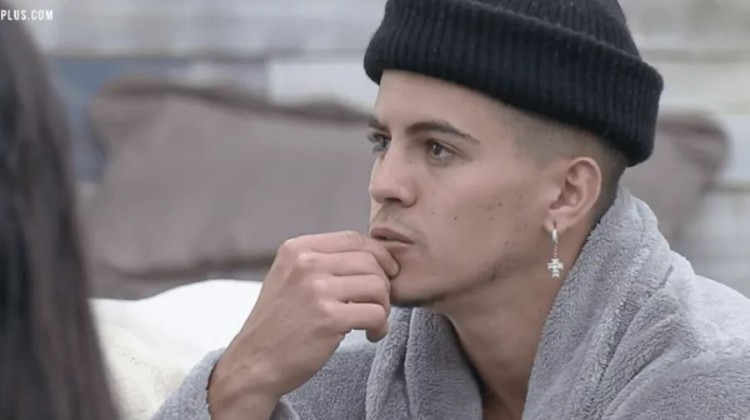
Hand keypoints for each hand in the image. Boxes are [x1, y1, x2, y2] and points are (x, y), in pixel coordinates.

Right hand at [207, 231, 398, 418]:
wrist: (254, 363)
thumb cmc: (278, 324)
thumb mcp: (289, 278)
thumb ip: (321, 262)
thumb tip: (371, 255)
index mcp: (297, 249)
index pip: (354, 238)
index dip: (379, 254)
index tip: (387, 271)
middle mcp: (306, 263)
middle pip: (370, 261)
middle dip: (384, 284)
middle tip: (377, 304)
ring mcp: (317, 290)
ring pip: (378, 286)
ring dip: (384, 306)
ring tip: (373, 321)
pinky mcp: (329, 318)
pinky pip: (376, 313)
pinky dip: (380, 326)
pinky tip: (370, 334)